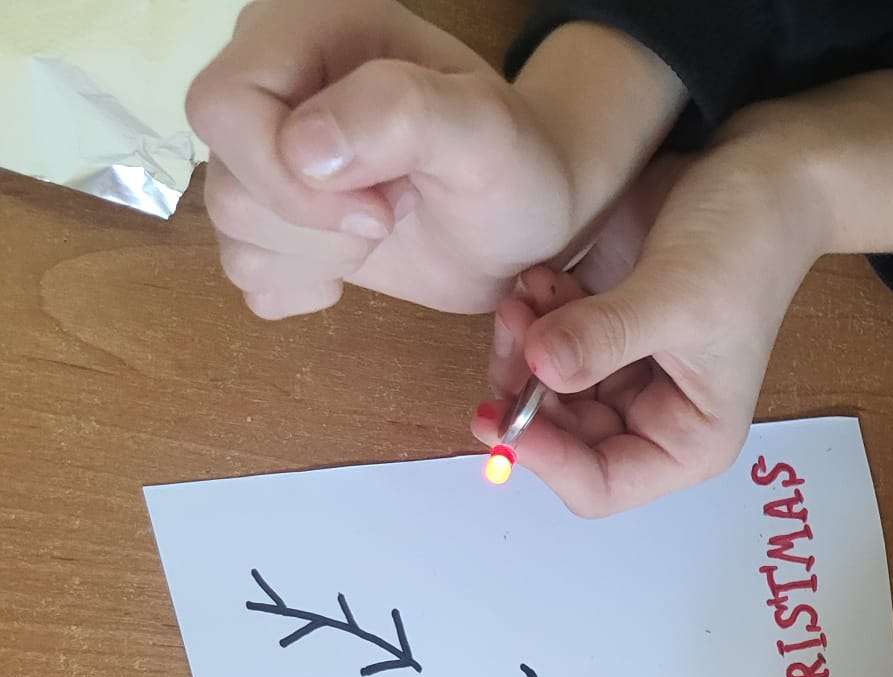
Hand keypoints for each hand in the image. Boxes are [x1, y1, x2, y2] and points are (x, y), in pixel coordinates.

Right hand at [187, 3, 679, 318]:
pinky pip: (245, 269)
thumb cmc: (514, 165)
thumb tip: (301, 149)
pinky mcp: (274, 218)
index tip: (379, 205)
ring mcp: (265, 151)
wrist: (524, 219)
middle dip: (311, 224)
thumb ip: (399, 114)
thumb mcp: (483, 132)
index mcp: (307, 29)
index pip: (224, 105)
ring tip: (382, 229)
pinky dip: (301, 285)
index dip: (288, 176)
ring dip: (316, 256)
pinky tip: (355, 265)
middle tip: (388, 218)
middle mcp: (272, 82)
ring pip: (231, 227)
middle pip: (222, 173)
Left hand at [469, 68, 892, 514]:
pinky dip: (530, 318)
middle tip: (512, 323)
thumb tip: (536, 368)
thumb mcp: (676, 295)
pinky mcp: (600, 333)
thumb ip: (606, 337)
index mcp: (685, 440)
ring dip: (521, 348)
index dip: (549, 460)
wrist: (763, 175)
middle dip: (527, 391)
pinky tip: (539, 277)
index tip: (502, 414)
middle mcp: (650, 421)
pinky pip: (542, 346)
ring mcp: (622, 377)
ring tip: (527, 292)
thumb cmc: (744, 244)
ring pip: (541, 393)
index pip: (601, 485)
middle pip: (560, 441)